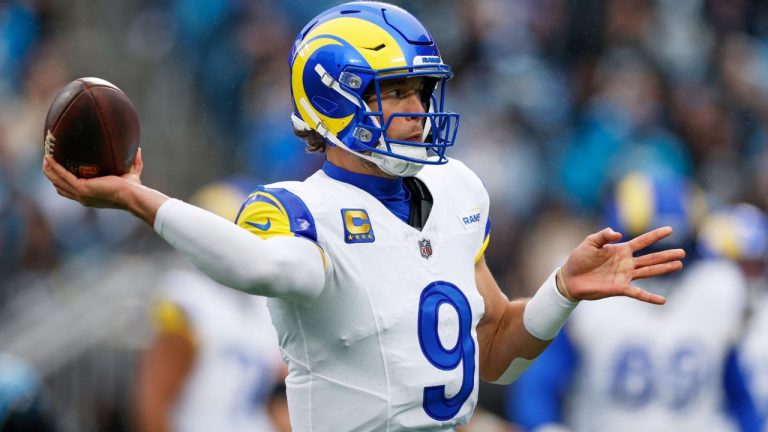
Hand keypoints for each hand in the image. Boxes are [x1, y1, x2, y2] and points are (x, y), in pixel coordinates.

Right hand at [42, 148, 143, 209]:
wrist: (133, 195)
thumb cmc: (134, 188)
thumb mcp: (132, 174)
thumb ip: (134, 163)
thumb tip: (137, 149)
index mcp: (91, 197)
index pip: (72, 191)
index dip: (64, 181)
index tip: (59, 170)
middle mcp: (83, 197)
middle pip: (61, 187)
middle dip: (52, 175)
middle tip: (48, 162)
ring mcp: (81, 194)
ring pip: (58, 181)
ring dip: (50, 170)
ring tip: (46, 157)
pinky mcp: (81, 188)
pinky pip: (63, 175)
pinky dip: (55, 167)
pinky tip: (49, 157)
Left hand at [559, 226, 684, 304]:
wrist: (570, 278)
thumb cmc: (579, 258)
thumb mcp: (590, 242)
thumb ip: (603, 235)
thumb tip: (618, 233)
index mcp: (620, 250)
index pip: (642, 241)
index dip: (655, 235)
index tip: (670, 229)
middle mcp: (626, 263)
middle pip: (651, 258)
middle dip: (666, 255)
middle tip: (682, 252)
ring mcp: (625, 276)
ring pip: (649, 272)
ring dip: (664, 269)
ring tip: (679, 265)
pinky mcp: (620, 288)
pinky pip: (638, 293)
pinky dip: (650, 297)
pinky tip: (663, 300)